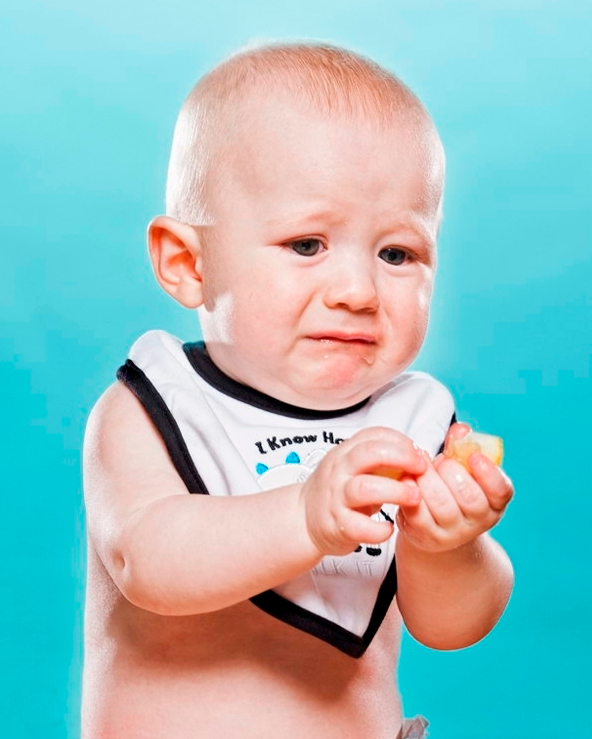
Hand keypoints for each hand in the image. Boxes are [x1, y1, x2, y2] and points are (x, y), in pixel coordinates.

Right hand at [300, 427, 426, 556]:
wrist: (305, 518)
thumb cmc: (336, 491)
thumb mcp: (353, 466)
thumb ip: (380, 458)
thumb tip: (416, 455)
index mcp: (345, 453)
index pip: (374, 436)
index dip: (401, 442)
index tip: (417, 453)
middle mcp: (339, 471)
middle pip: (369, 453)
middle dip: (401, 457)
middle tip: (421, 469)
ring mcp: (337, 498)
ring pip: (365, 488)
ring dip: (396, 491)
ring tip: (414, 497)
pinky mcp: (337, 525)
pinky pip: (360, 527)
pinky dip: (379, 529)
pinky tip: (389, 528)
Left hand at [396, 423, 513, 552]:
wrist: (434, 524)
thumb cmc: (451, 487)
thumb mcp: (461, 467)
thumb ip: (461, 446)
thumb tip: (461, 429)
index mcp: (495, 501)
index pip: (501, 490)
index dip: (489, 473)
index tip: (474, 456)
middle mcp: (478, 521)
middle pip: (470, 497)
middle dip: (452, 472)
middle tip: (441, 461)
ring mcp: (453, 533)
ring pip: (442, 505)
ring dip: (428, 479)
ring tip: (421, 466)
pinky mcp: (427, 537)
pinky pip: (419, 514)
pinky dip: (411, 492)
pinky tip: (407, 479)